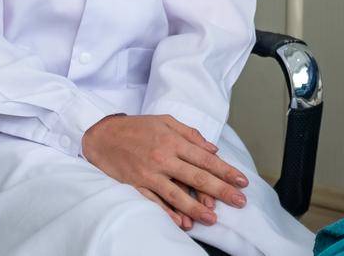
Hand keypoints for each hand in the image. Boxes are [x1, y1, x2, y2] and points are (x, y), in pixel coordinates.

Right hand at [81, 114, 248, 231]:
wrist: (102, 136)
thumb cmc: (137, 127)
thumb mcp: (165, 121)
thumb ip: (190, 134)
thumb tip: (212, 150)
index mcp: (173, 141)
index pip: (206, 159)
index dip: (226, 171)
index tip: (242, 181)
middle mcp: (163, 158)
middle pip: (197, 178)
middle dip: (221, 190)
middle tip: (239, 202)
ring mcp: (149, 174)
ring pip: (177, 194)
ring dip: (197, 208)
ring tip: (213, 218)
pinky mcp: (136, 186)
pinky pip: (154, 202)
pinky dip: (168, 213)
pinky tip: (182, 222)